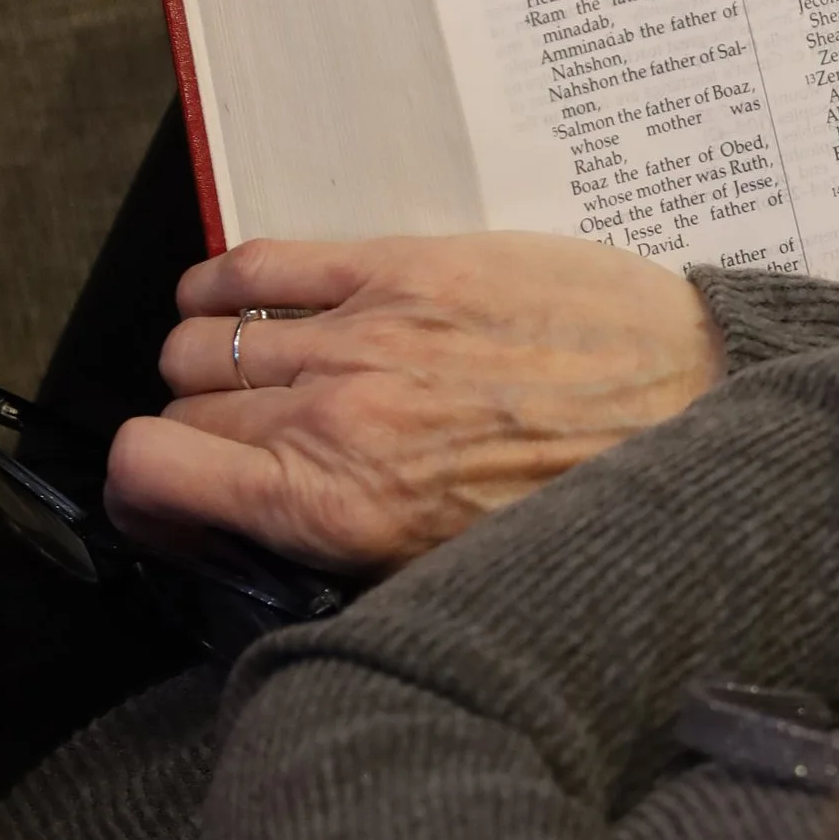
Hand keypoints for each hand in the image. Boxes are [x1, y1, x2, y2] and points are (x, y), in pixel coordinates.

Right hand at [105, 233, 724, 574]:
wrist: (694, 410)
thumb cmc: (586, 504)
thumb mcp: (455, 578)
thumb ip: (345, 565)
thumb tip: (268, 553)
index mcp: (334, 508)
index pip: (150, 473)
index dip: (144, 489)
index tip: (169, 497)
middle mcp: (332, 416)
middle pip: (181, 407)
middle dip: (196, 433)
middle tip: (239, 448)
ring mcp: (363, 332)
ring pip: (205, 336)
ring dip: (210, 362)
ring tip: (247, 379)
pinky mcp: (404, 266)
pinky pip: (262, 261)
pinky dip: (228, 282)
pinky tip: (238, 300)